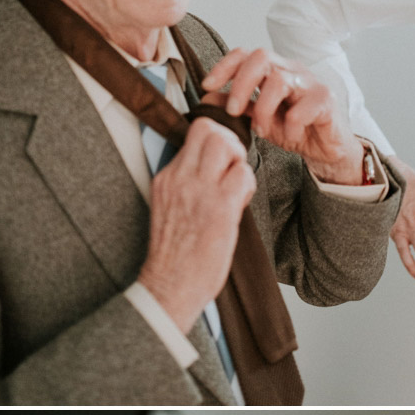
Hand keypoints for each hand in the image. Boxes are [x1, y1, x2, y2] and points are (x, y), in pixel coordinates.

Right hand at [139, 117, 255, 332]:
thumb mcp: (169, 209)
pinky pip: (242, 175)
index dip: (215, 139)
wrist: (169, 285)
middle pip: (209, 129)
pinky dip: (247, 185)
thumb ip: (185, 185)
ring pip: (226, 144)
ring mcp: (199, 191)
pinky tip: (239, 205)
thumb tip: (210, 171)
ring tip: (235, 188)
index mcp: (167, 178)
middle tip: (232, 169)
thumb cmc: (174, 257)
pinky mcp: (219, 208)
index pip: (193, 133)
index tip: (222, 161)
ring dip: (239, 162)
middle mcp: (180, 178)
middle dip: (229, 143)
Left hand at [203, 48, 365, 184]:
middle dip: (240, 84)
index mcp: (273, 70)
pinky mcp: (326, 99)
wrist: (326, 149)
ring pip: (278, 80)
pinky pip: (303, 107)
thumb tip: (209, 98)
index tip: (208, 86)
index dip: (224, 66)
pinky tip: (291, 136)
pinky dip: (291, 125)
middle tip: (232, 111)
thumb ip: (239, 107)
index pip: (245, 54)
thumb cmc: (295, 130)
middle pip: (260, 57)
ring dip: (263, 109)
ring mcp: (309, 82)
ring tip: (262, 130)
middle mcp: (290, 70)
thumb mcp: (260, 119)